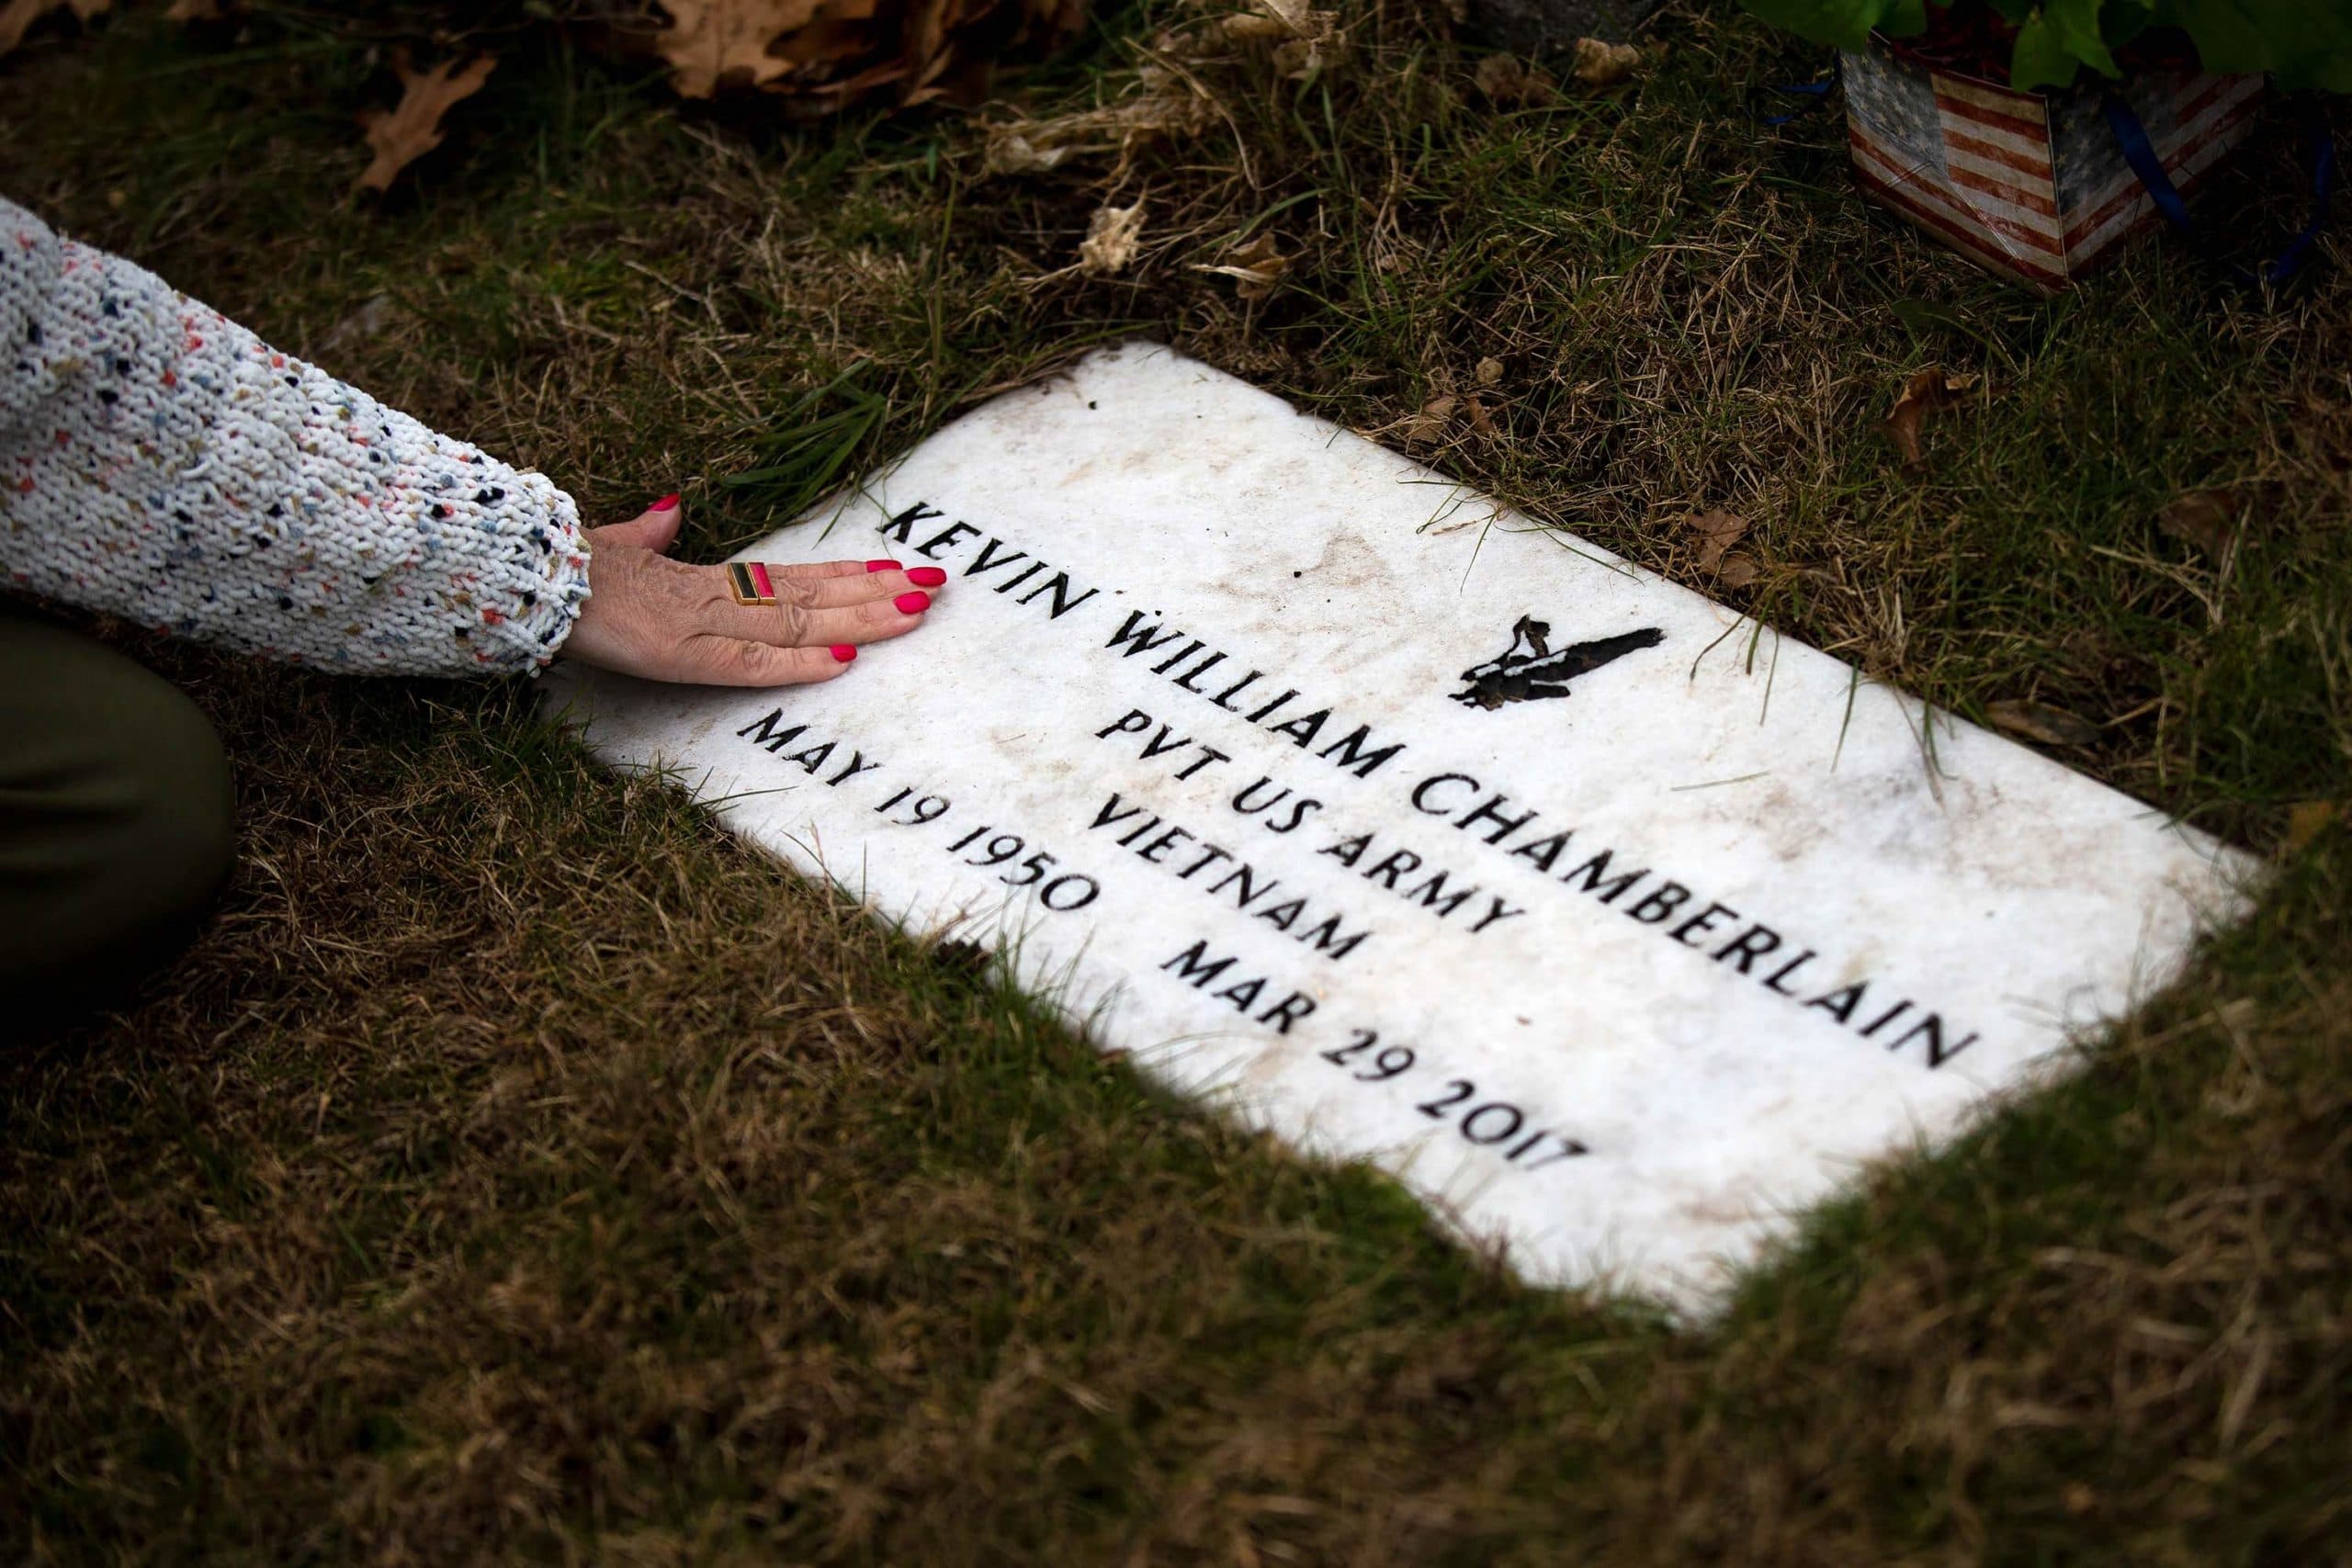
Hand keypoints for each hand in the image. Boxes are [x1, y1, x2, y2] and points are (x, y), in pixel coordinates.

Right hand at [560, 494, 942, 685]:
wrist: (515, 573)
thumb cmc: (560, 568)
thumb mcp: (612, 549)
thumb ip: (646, 534)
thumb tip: (670, 508)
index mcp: (700, 580)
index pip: (790, 577)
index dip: (847, 576)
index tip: (896, 572)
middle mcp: (712, 598)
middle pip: (811, 596)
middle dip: (878, 593)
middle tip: (939, 584)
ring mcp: (698, 623)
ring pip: (796, 621)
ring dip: (860, 617)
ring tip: (917, 608)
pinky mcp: (675, 652)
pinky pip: (746, 661)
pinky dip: (795, 662)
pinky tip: (843, 660)